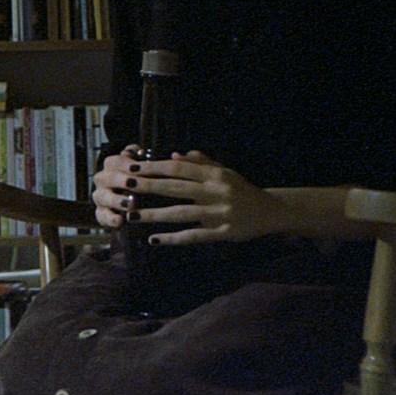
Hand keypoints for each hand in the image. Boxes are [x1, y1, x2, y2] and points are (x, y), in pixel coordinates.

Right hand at [92, 145, 143, 228]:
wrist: (140, 207)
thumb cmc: (143, 183)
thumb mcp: (145, 170)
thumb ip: (141, 159)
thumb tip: (139, 151)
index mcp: (111, 167)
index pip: (114, 161)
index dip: (125, 163)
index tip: (138, 167)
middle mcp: (103, 180)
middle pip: (107, 177)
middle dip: (121, 180)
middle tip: (133, 184)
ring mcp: (100, 198)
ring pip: (102, 196)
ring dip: (116, 200)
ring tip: (130, 204)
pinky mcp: (102, 215)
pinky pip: (102, 216)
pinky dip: (110, 219)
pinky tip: (120, 221)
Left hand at [104, 149, 295, 243]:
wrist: (269, 210)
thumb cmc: (241, 189)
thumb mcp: (224, 170)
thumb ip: (200, 162)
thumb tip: (173, 154)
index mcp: (213, 174)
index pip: (179, 168)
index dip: (155, 167)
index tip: (134, 166)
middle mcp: (215, 192)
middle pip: (176, 188)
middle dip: (148, 187)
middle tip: (126, 186)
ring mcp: (218, 213)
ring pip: (181, 213)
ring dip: (154, 215)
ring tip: (132, 215)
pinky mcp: (221, 233)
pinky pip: (193, 236)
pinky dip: (173, 238)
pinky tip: (154, 240)